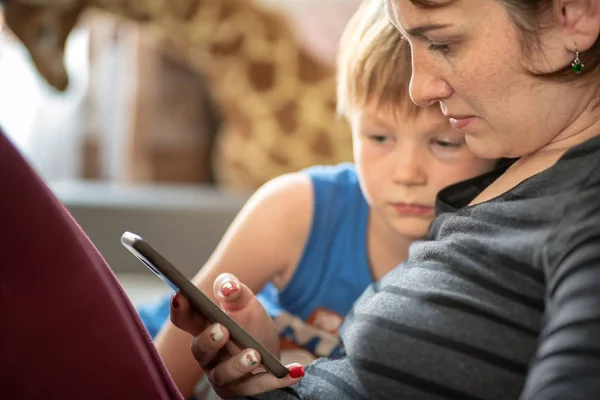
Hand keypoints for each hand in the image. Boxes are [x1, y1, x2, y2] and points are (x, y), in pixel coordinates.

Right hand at [170, 273, 304, 396]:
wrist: (269, 350)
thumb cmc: (249, 324)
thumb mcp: (245, 302)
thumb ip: (234, 291)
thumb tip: (228, 287)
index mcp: (204, 326)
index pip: (185, 319)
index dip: (180, 309)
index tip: (181, 296)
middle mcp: (208, 354)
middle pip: (200, 350)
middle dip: (209, 340)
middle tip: (222, 330)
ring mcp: (222, 375)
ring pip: (223, 374)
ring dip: (238, 365)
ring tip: (254, 354)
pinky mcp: (241, 391)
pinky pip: (257, 388)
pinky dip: (276, 380)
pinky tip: (295, 371)